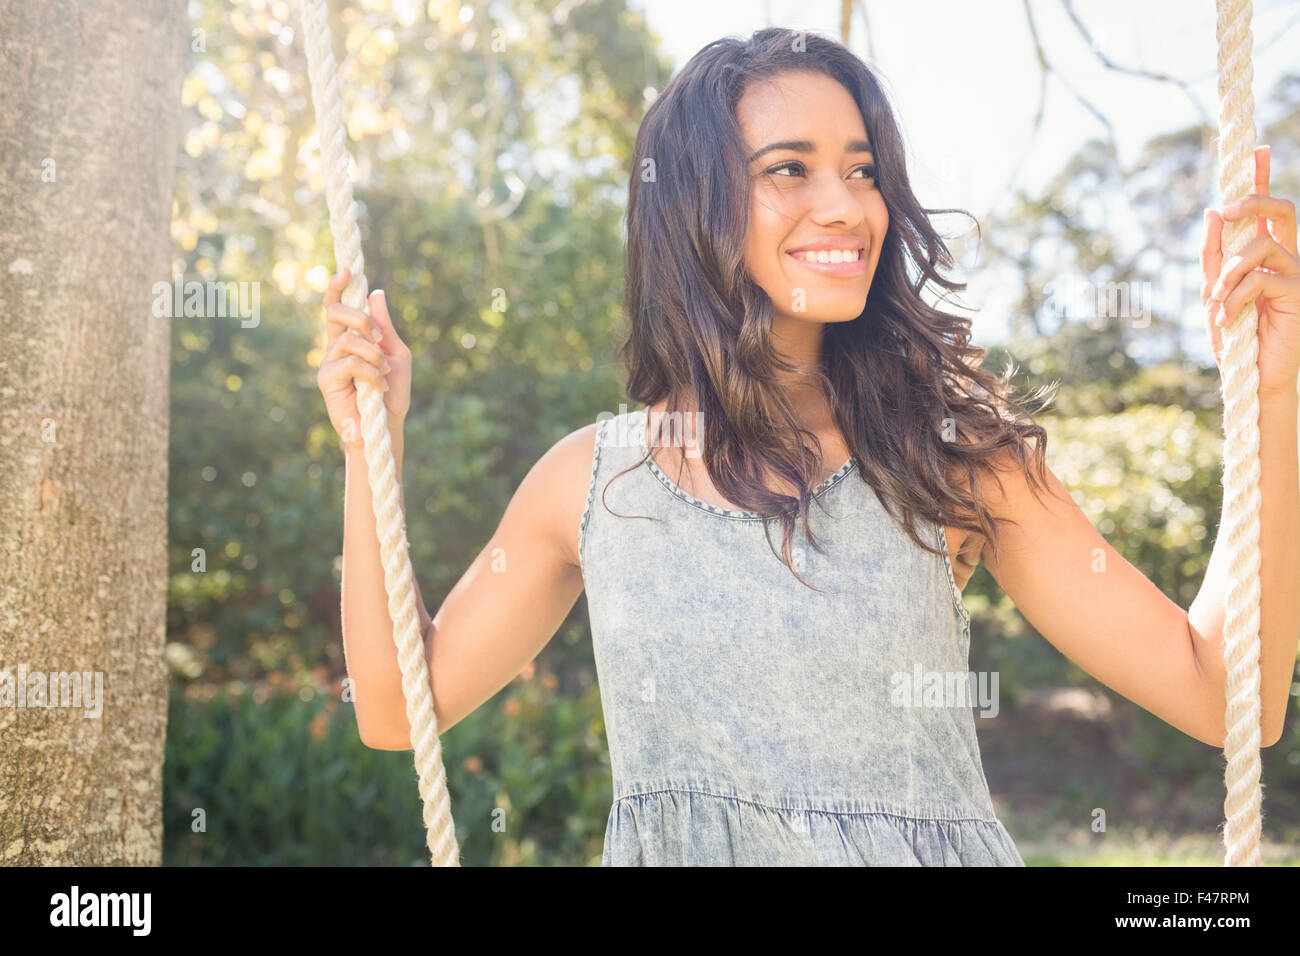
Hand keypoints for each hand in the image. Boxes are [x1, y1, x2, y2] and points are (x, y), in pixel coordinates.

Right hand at [315, 268, 412, 449]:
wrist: (388, 425)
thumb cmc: (392, 391)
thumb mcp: (396, 353)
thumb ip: (385, 326)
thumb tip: (376, 293)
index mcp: (351, 337)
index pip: (338, 306)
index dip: (338, 287)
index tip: (347, 271)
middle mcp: (335, 346)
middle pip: (335, 312)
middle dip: (361, 318)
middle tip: (379, 338)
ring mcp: (329, 362)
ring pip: (347, 339)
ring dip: (373, 354)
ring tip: (384, 374)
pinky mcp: (326, 380)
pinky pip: (349, 362)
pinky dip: (371, 372)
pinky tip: (379, 387)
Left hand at [1201, 145, 1299, 397]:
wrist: (1251, 372)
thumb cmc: (1233, 330)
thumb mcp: (1213, 291)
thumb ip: (1214, 255)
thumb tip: (1214, 211)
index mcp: (1265, 251)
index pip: (1266, 209)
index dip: (1262, 178)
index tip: (1256, 149)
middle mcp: (1286, 255)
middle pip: (1281, 209)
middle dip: (1254, 201)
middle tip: (1227, 208)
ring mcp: (1296, 271)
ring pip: (1261, 246)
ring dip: (1228, 273)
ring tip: (1218, 303)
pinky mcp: (1298, 292)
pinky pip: (1260, 279)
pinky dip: (1236, 297)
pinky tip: (1230, 319)